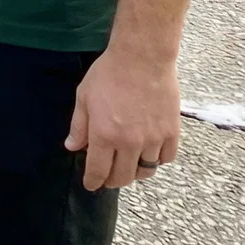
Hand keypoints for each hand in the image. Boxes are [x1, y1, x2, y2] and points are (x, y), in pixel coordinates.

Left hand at [64, 44, 180, 190]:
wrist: (142, 59)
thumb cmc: (108, 74)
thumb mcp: (84, 97)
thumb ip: (79, 126)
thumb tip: (72, 147)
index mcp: (104, 135)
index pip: (98, 170)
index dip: (93, 181)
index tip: (91, 185)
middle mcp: (130, 143)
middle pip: (123, 176)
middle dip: (113, 181)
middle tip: (108, 178)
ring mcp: (153, 139)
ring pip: (146, 171)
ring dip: (135, 173)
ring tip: (129, 167)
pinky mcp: (171, 133)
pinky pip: (166, 158)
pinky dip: (157, 161)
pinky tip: (149, 154)